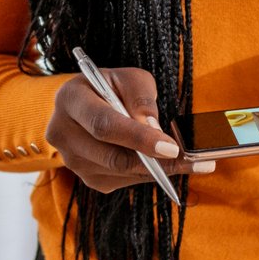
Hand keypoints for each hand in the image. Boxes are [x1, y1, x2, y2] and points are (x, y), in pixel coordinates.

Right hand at [44, 69, 214, 192]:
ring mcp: (72, 161)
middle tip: (195, 161)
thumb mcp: (130, 78)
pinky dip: (150, 174)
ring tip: (194, 163)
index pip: (104, 125)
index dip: (139, 138)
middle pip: (113, 156)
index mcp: (71, 99)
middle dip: (157, 162)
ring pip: (121, 173)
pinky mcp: (88, 178)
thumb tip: (153, 129)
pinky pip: (124, 181)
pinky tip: (169, 165)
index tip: (172, 148)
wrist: (89, 103)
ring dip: (160, 171)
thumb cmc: (113, 86)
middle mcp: (63, 133)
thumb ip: (141, 99)